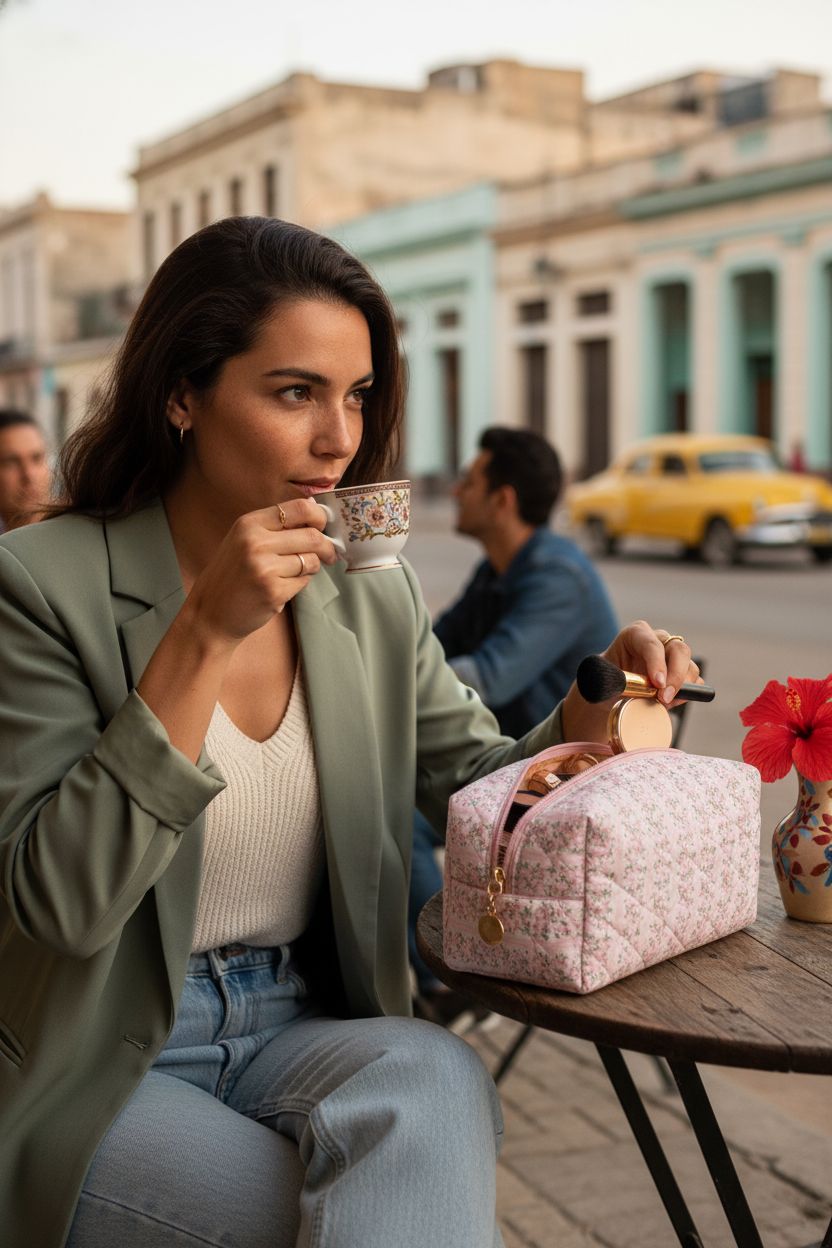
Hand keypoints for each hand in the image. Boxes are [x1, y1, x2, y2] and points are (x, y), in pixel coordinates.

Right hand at [185, 498, 339, 646]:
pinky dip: (299, 584)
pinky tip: (282, 588)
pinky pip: (303, 582)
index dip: (320, 516)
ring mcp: (264, 568)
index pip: (299, 508)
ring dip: (311, 567)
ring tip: (295, 573)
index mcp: (249, 524)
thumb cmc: (232, 576)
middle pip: (312, 536)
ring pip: (311, 560)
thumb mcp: (244, 540)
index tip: (324, 525)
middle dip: (326, 547)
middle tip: (329, 554)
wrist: (210, 613)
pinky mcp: (273, 592)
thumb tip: (316, 513)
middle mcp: (255, 542)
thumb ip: (275, 527)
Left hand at [562, 621, 700, 742]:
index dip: (656, 662)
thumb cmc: (605, 683)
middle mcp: (658, 641)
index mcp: (635, 634)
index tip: (657, 683)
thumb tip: (630, 690)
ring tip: (662, 703)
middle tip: (664, 698)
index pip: (651, 643)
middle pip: (679, 650)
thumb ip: (615, 683)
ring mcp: (672, 656)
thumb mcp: (601, 680)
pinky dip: (688, 694)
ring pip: (690, 666)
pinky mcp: (682, 673)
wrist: (610, 695)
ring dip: (682, 687)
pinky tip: (670, 703)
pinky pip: (696, 682)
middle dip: (675, 675)